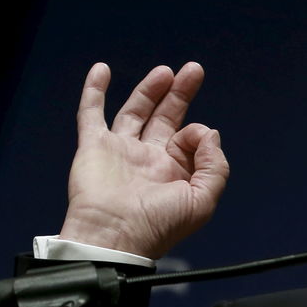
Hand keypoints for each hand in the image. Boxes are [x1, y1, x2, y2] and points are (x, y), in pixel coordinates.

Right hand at [59, 62, 228, 258]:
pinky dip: (94, 91)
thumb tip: (210, 133)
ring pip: (135, 112)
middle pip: (166, 117)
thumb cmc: (158, 225)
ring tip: (166, 71)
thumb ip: (215, 166)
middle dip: (180, 93)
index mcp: (174, 172)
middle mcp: (148, 159)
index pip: (190, 139)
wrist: (114, 237)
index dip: (197, 134)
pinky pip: (91, 114)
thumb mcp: (202, 200)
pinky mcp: (94, 146)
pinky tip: (102, 70)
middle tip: (194, 70)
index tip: (195, 139)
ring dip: (150, 90)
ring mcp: (120, 150)